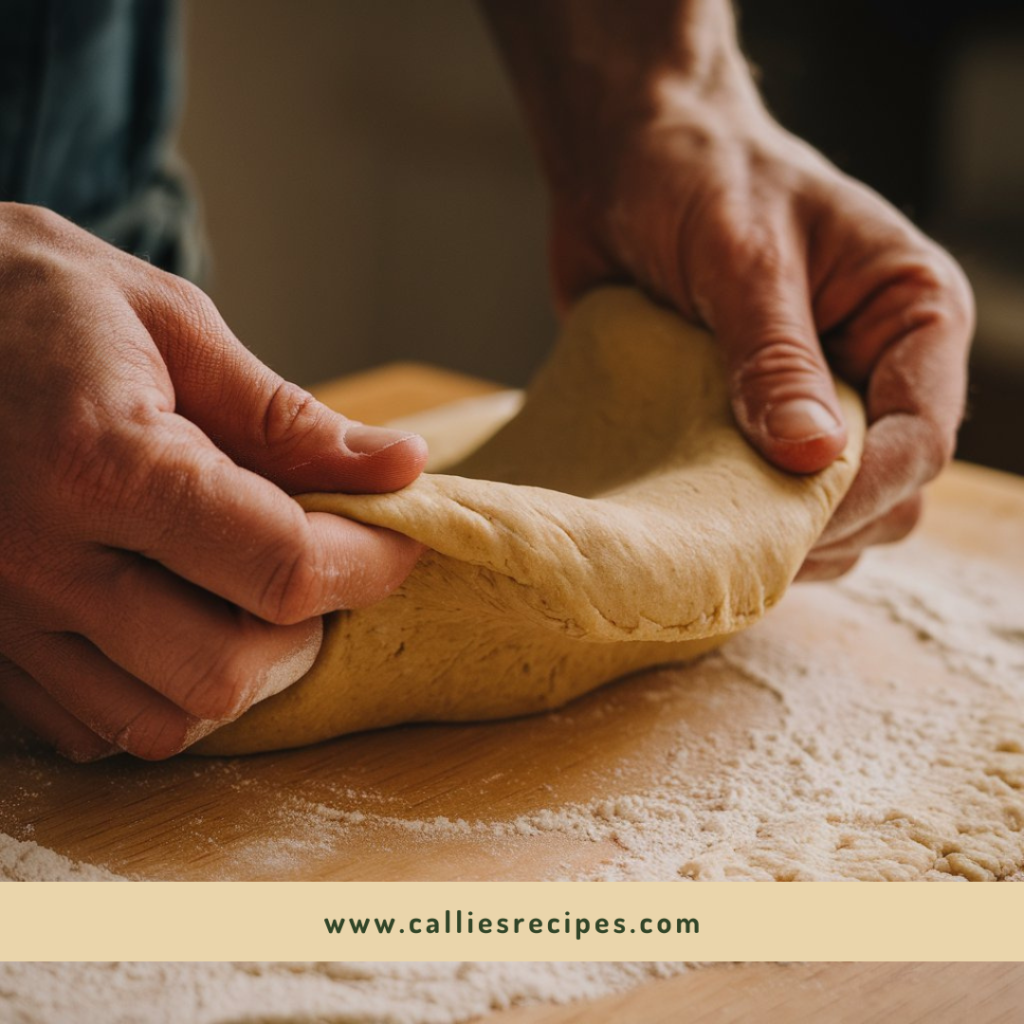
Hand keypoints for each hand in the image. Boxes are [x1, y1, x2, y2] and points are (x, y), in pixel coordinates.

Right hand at [0, 204, 426, 760]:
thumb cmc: (30, 301)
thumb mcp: (170, 325)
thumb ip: (287, 416)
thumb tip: (401, 466)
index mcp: (102, 463)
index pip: (281, 565)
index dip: (368, 562)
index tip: (397, 539)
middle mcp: (39, 559)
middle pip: (228, 669)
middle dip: (305, 631)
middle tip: (319, 568)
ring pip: (160, 721)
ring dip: (237, 673)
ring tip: (246, 598)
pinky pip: (89, 726)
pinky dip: (156, 693)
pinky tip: (169, 626)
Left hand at [549, 98, 972, 578]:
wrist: (626, 164)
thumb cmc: (698, 176)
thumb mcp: (742, 256)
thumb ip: (776, 356)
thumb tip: (813, 456)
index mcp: (910, 313)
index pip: (921, 437)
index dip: (862, 493)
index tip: (784, 522)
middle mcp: (876, 368)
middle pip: (890, 493)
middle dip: (824, 525)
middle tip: (736, 538)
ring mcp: (817, 403)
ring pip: (835, 514)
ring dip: (779, 535)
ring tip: (707, 531)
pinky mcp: (756, 424)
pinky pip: (769, 503)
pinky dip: (737, 525)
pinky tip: (690, 524)